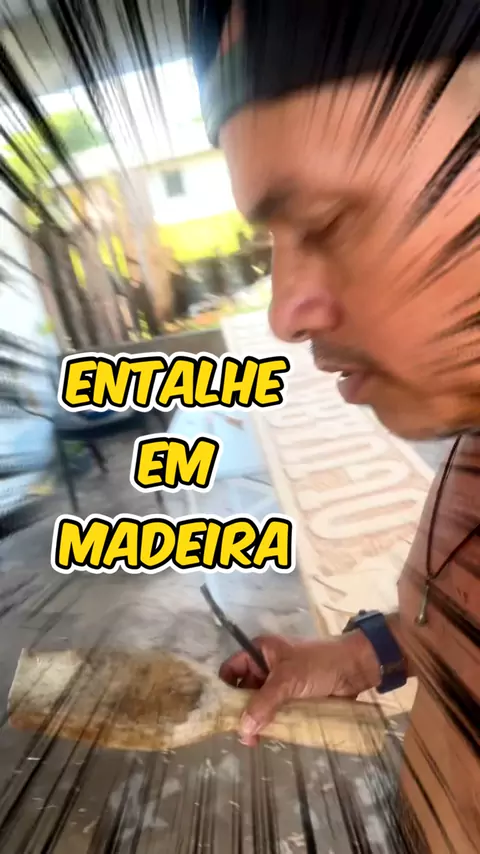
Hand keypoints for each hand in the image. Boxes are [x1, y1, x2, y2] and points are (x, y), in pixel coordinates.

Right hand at [219, 632, 380, 745]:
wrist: (354, 669)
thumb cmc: (318, 664)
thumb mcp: (288, 679)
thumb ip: (264, 703)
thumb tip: (243, 729)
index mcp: (260, 652)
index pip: (232, 670)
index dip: (225, 689)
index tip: (222, 714)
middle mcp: (267, 667)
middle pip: (244, 691)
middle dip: (241, 711)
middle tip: (242, 736)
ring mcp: (281, 684)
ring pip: (260, 705)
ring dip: (257, 721)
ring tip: (254, 742)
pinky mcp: (294, 699)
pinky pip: (276, 712)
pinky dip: (272, 723)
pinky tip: (269, 738)